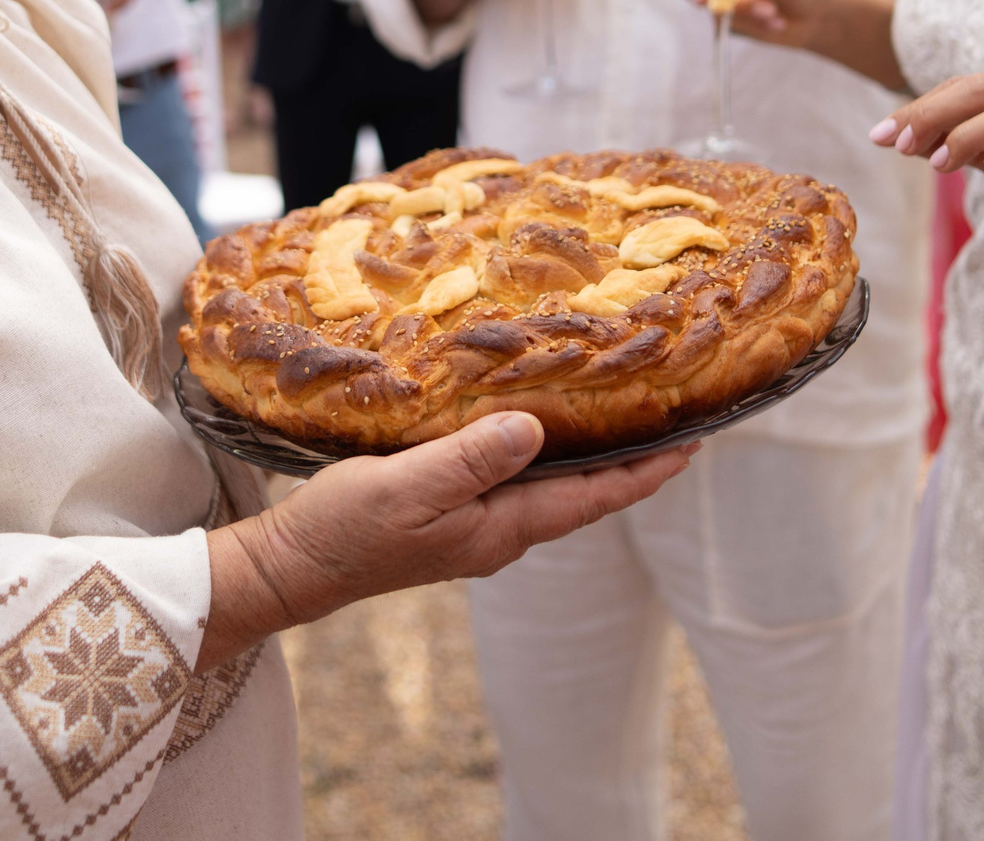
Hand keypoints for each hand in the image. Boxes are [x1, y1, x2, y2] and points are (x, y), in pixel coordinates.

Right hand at [200, 412, 689, 669]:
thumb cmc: (345, 529)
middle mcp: (498, 534)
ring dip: (587, 455)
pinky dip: (540, 454)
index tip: (691, 446)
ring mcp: (474, 527)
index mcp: (499, 530)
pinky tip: (536, 427)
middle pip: (581, 494)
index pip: (590, 499)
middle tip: (671, 419)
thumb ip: (471, 460)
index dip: (643, 473)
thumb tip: (536, 431)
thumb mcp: (407, 488)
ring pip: (549, 487)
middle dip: (628, 461)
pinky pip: (513, 481)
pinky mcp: (449, 515)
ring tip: (620, 415)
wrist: (293, 567)